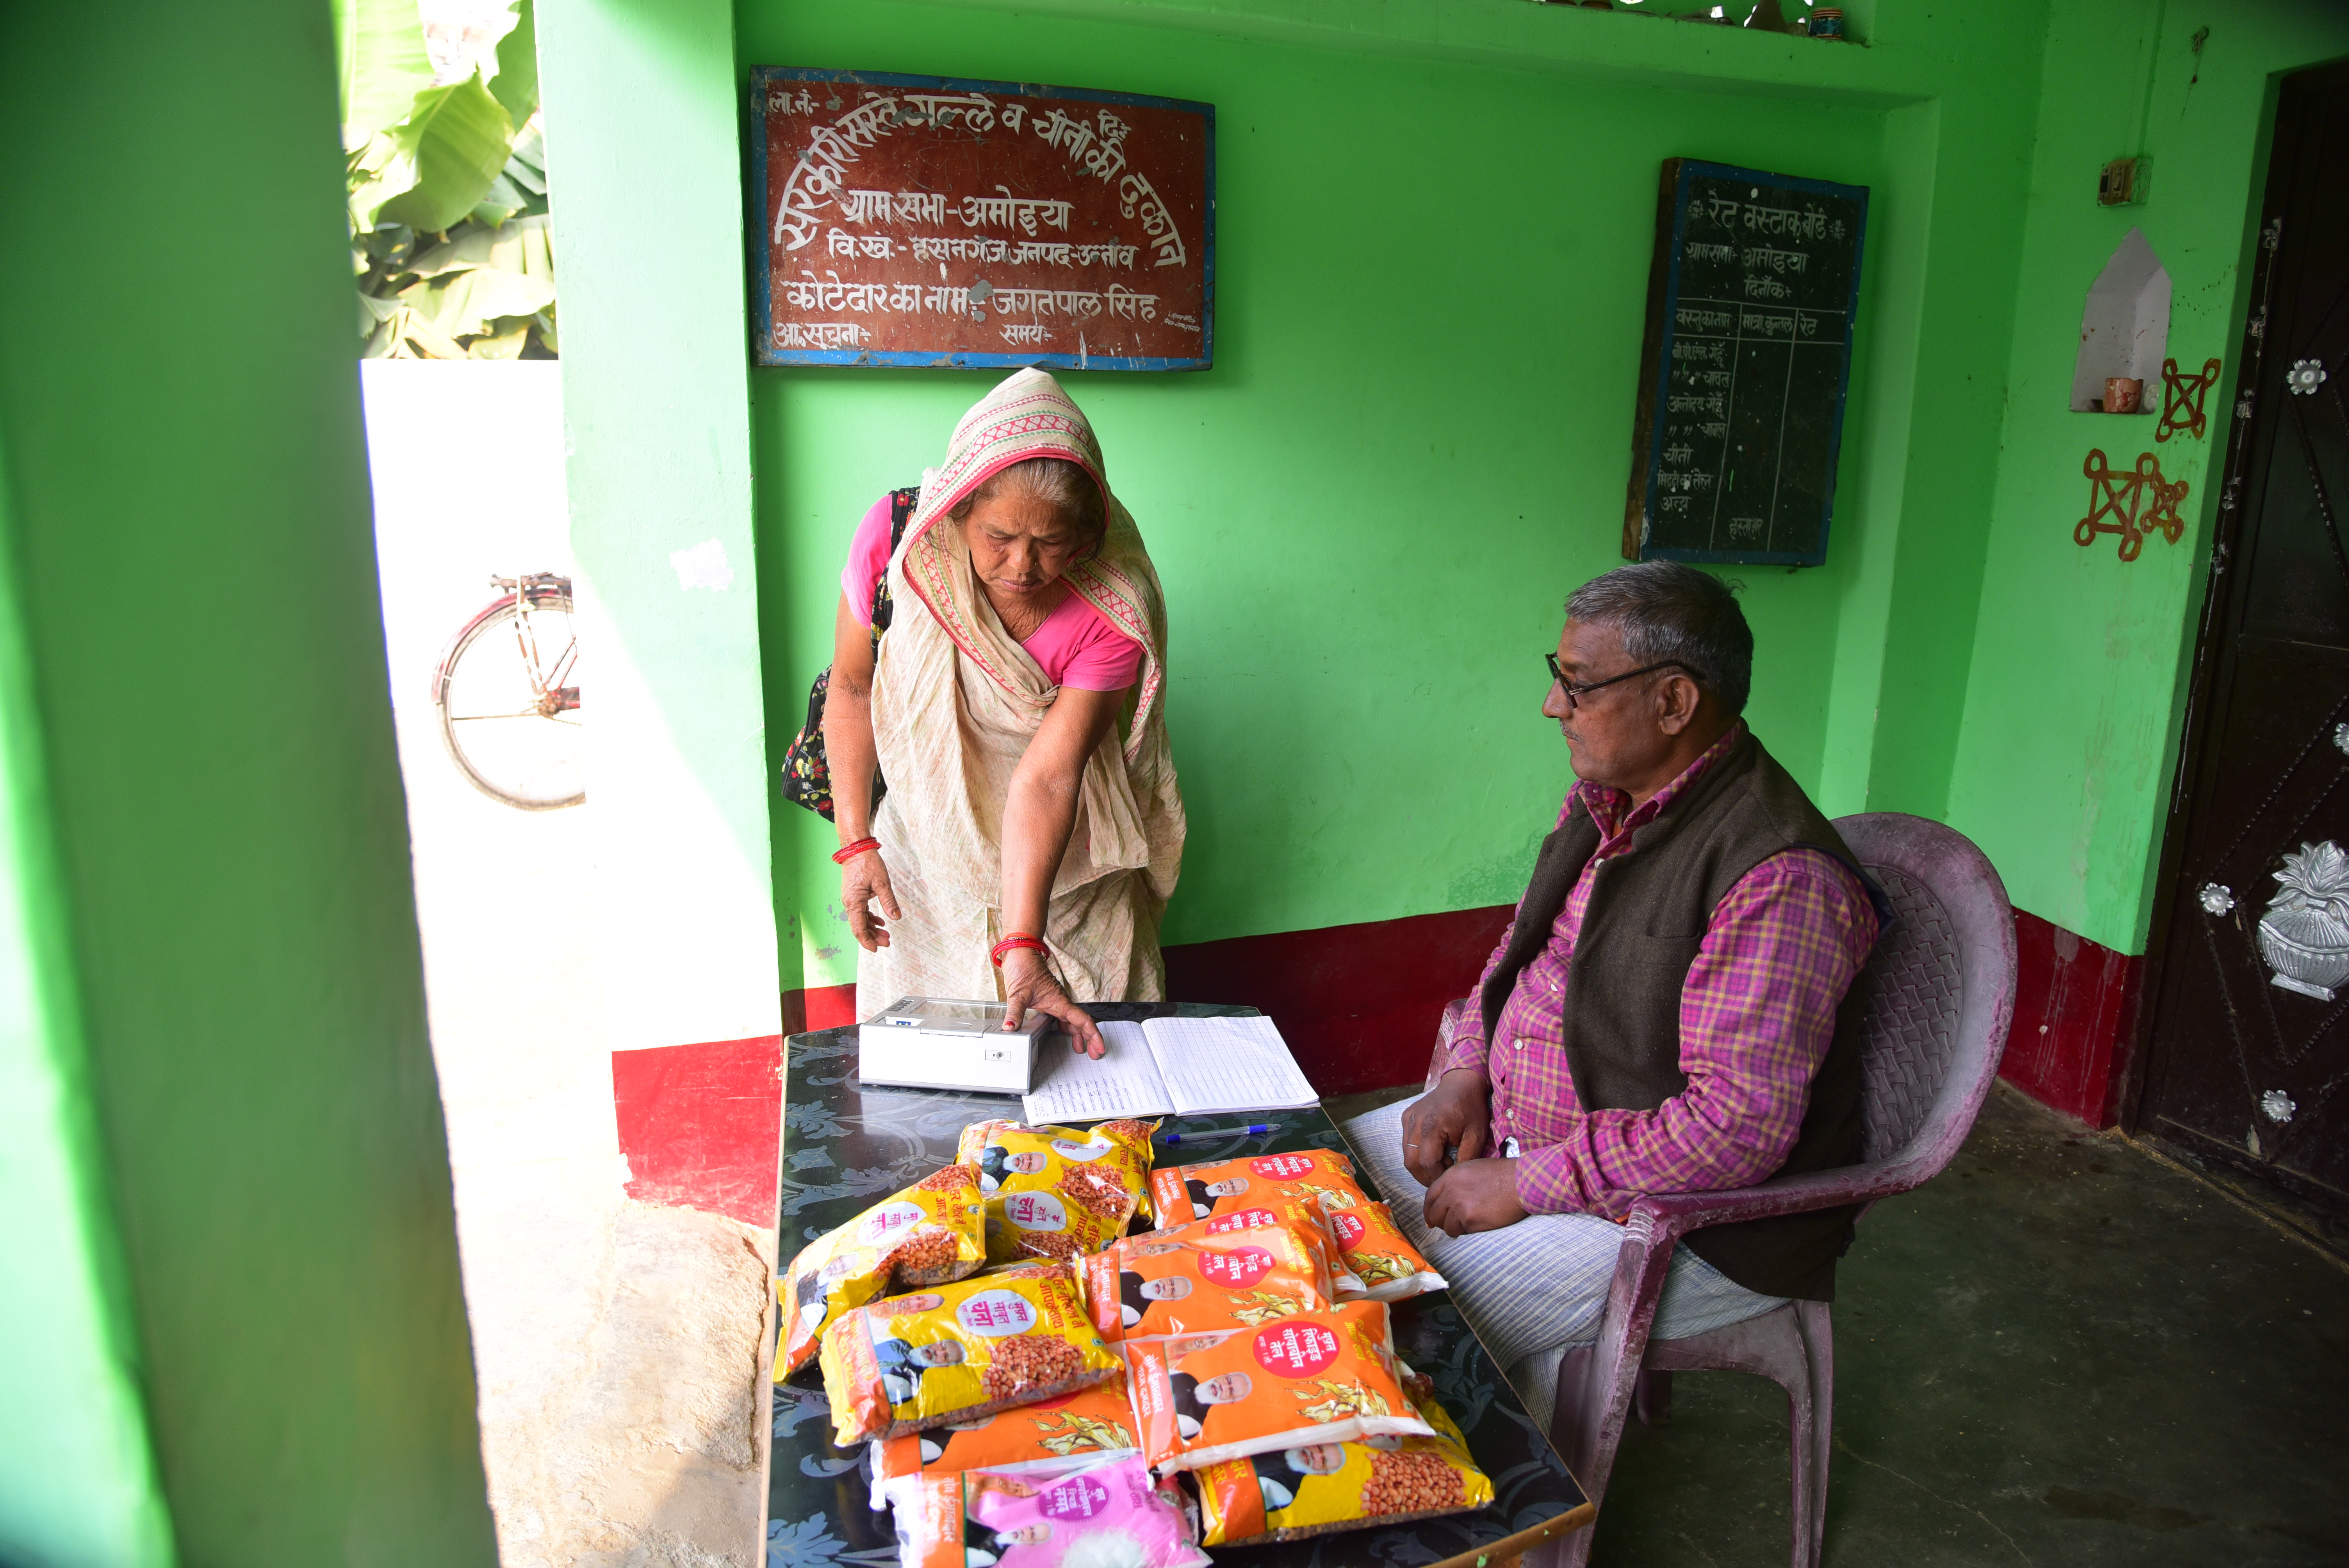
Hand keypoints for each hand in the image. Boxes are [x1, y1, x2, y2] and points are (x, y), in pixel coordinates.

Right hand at [840, 845, 900, 951]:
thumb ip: (889, 902)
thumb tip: (896, 918)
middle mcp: (849, 903)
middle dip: (873, 937)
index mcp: (853, 902)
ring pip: (861, 920)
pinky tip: (880, 922)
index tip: (877, 949)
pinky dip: (870, 918)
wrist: (856, 848)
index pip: (858, 928)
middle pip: (859, 926)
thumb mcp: (882, 883)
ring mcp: (851, 899)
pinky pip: (861, 912)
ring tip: (886, 934)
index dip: (867, 941)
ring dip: (872, 928)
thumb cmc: (867, 863)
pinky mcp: (854, 895)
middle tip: (887, 942)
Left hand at [1000, 947, 1105, 1058]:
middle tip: (1094, 1054)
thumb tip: (1010, 1029)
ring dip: (1079, 1034)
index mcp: (1059, 1001)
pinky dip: (1067, 1027)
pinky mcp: (1049, 1000)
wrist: (1020, 952)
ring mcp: (1056, 1001)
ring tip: (1082, 1048)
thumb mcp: (1018, 994)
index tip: (1099, 1047)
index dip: (1092, 1035)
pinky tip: (1065, 1033)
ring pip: (1073, 1020)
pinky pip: (1063, 1016)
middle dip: (1090, 1038)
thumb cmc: (1024, 968)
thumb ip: (1015, 1013)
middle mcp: (1060, 1001)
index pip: (1081, 1020)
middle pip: (1081, 1022)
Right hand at [1399, 1069, 1490, 1188]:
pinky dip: (1417, 1153)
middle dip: (1424, 1176)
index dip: (1437, 1174)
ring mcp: (1408, 1118)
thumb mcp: (1476, 1135)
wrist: (1462, 1083)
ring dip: (1420, 1165)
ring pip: (1406, 1154)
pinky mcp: (1406, 1117)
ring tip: (1439, 1164)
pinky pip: (1407, 1143)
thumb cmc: (1471, 1108)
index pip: (1427, 1161)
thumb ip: (1466, 1158)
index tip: (1450, 1175)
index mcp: (1432, 1125)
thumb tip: (1454, 1178)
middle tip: (1440, 1179)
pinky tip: (1434, 1151)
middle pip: (1411, 1161)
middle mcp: (1415, 1121)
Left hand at [1422, 1157, 1526, 1236]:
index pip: (1430, 1197)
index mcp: (1450, 1176)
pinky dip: (1468, 1231)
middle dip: (1440, 1222)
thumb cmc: (1504, 1175)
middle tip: (1451, 1225)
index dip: (1429, 1210)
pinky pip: (1462, 1232)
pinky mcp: (1470, 1219)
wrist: (1522, 1181)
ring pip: (1447, 1226)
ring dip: (1456, 1228)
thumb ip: (1456, 1183)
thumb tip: (1446, 1201)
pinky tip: (1480, 1224)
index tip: (1431, 1219)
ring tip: (1471, 1223)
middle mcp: (1451, 1190)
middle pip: (1434, 1213)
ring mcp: (1459, 1205)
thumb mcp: (1473, 1169)